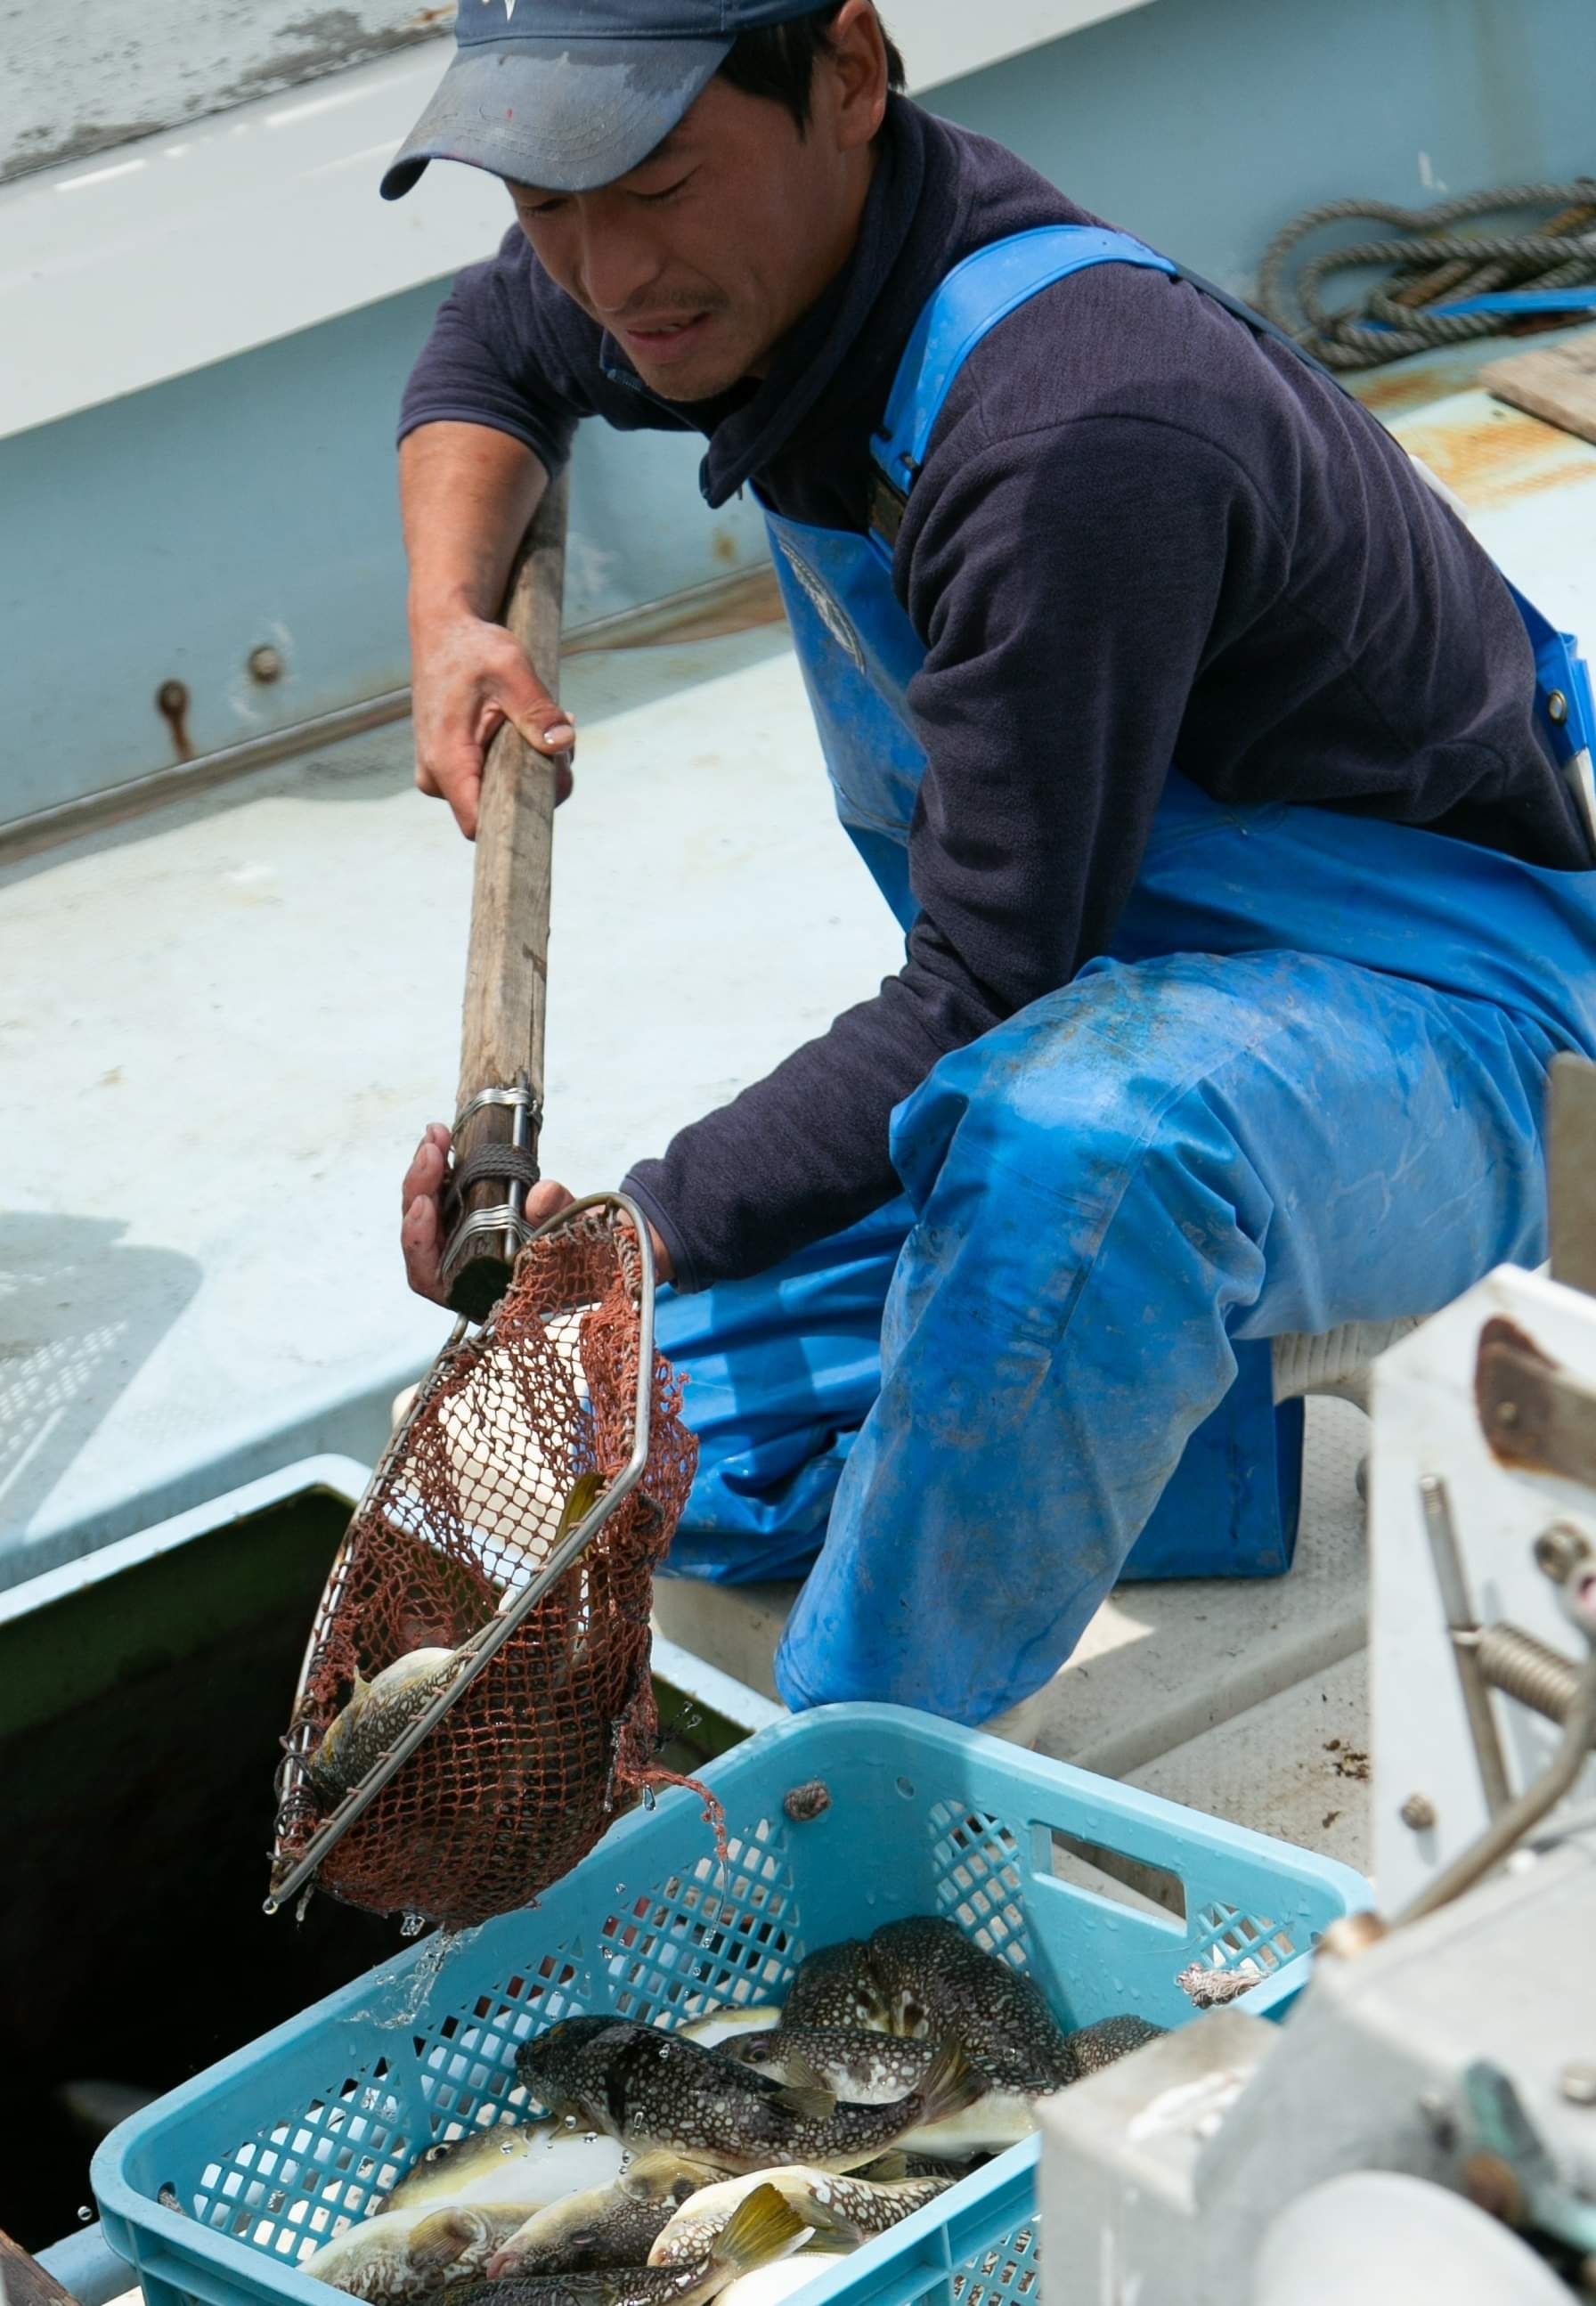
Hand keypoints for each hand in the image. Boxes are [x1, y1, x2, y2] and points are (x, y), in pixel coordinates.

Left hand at [400, 1128, 673, 1301]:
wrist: (615, 1248)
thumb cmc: (596, 1258)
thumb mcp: (585, 1238)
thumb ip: (562, 1219)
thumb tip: (539, 1195)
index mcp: (482, 1294)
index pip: (429, 1277)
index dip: (418, 1242)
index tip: (424, 1203)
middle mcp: (466, 1273)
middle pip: (420, 1237)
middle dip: (418, 1189)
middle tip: (432, 1149)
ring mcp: (467, 1244)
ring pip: (427, 1212)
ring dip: (425, 1171)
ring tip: (437, 1133)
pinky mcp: (474, 1217)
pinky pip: (443, 1195)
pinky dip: (441, 1166)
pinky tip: (446, 1137)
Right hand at [410, 608, 574, 839]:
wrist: (445, 630)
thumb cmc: (473, 647)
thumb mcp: (511, 670)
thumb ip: (536, 710)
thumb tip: (564, 743)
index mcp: (446, 760)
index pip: (479, 825)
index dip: (516, 822)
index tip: (549, 796)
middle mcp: (437, 777)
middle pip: (498, 812)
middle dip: (536, 786)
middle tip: (560, 746)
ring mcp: (443, 774)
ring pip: (499, 797)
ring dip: (532, 770)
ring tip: (545, 726)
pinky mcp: (454, 767)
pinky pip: (493, 781)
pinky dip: (519, 762)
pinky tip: (530, 730)